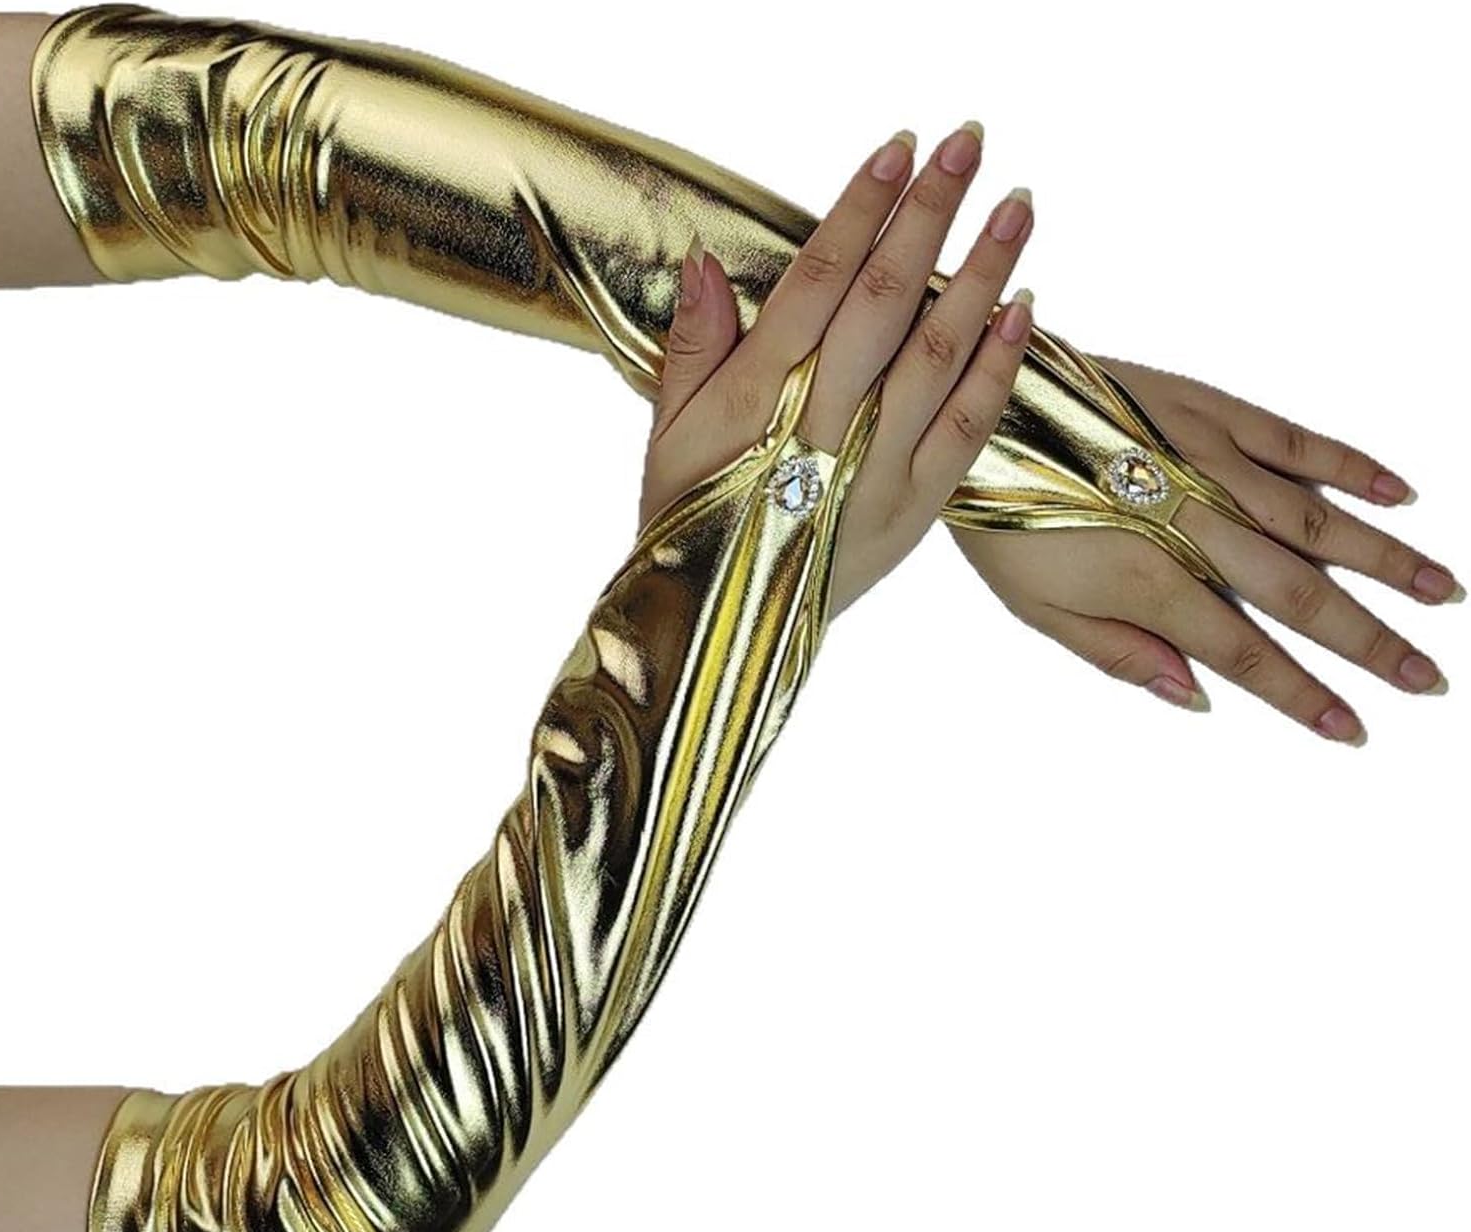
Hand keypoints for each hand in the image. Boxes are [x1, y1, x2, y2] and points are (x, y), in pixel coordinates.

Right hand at [640, 124, 1033, 617]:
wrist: (716, 629)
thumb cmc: (687, 523)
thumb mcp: (666, 437)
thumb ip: (692, 349)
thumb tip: (707, 261)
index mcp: (756, 403)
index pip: (817, 286)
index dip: (859, 213)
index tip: (900, 150)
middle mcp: (821, 431)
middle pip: (885, 304)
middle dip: (929, 217)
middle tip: (971, 142)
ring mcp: (874, 474)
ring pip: (937, 358)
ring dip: (982, 276)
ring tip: (1016, 205)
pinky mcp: (913, 513)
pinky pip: (966, 431)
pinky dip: (998, 369)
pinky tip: (1025, 307)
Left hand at [953, 358, 1459, 743]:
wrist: (980, 412)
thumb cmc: (1001, 516)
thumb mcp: (1038, 608)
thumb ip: (1120, 654)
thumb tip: (1198, 697)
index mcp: (1150, 582)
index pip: (1246, 654)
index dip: (1303, 695)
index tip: (1355, 728)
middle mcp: (1195, 525)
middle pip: (1301, 595)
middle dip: (1369, 642)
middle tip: (1428, 678)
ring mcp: (1209, 463)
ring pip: (1318, 520)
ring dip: (1387, 562)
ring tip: (1442, 595)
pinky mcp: (1210, 411)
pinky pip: (1296, 440)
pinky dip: (1351, 468)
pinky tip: (1400, 495)